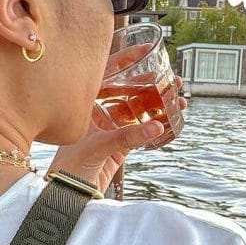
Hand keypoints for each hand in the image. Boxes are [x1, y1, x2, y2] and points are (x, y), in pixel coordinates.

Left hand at [48, 43, 187, 195]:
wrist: (66, 194)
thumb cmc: (69, 167)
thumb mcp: (98, 146)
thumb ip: (128, 136)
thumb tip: (157, 126)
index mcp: (85, 102)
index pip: (108, 73)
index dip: (127, 59)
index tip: (146, 50)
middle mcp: (98, 111)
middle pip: (128, 90)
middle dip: (152, 84)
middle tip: (172, 80)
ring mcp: (109, 127)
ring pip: (138, 110)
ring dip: (158, 105)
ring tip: (179, 100)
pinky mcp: (119, 144)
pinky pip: (141, 129)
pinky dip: (156, 125)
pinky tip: (171, 120)